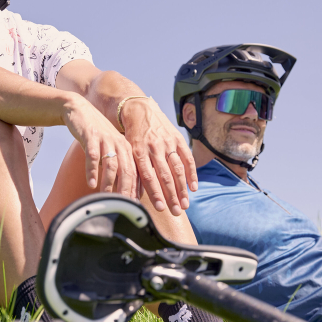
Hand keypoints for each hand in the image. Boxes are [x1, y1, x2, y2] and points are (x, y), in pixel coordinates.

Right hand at [62, 96, 136, 196]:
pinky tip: (91, 183)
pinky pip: (93, 155)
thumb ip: (116, 167)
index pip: (136, 172)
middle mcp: (120, 144)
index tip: (135, 207)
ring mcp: (106, 140)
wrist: (80, 110)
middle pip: (127, 170)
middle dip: (127, 189)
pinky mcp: (91, 136)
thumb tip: (122, 192)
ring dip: (109, 183)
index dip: (136, 190)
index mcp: (127, 149)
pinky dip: (93, 170)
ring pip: (111, 164)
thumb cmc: (96, 135)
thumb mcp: (110, 149)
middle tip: (125, 206)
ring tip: (106, 198)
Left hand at [120, 98, 197, 215]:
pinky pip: (187, 158)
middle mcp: (154, 148)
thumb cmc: (131, 136)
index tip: (161, 208)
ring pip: (177, 169)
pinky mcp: (177, 139)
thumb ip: (133, 172)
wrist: (139, 110)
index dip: (155, 194)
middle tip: (176, 212)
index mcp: (139, 152)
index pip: (148, 177)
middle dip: (172, 196)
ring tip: (185, 205)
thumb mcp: (127, 152)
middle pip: (165, 176)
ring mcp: (167, 143)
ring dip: (182, 189)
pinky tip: (193, 187)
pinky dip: (192, 173)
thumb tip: (134, 197)